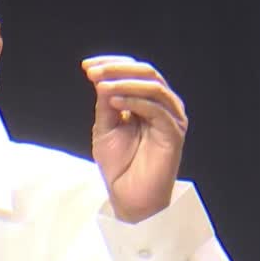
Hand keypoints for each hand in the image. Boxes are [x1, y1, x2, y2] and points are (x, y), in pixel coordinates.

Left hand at [83, 55, 187, 222]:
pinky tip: (114, 103)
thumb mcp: (105, 126)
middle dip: (117, 69)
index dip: (111, 64)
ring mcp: (171, 118)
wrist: (129, 196)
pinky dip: (134, 101)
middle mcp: (163, 106)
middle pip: (146, 73)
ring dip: (125, 82)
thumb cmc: (119, 164)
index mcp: (147, 101)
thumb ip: (106, 102)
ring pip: (153, 86)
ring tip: (101, 86)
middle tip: (92, 73)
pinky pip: (156, 109)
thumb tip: (101, 76)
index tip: (86, 66)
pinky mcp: (173, 133)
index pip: (134, 71)